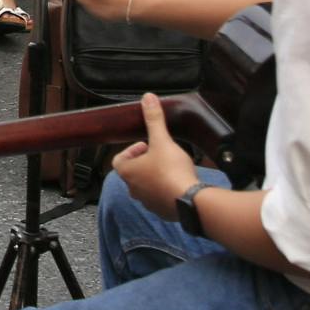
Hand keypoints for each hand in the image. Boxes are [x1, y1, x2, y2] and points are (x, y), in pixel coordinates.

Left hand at [111, 94, 196, 211]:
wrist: (189, 200)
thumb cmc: (171, 170)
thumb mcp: (162, 140)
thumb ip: (154, 119)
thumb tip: (147, 98)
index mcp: (127, 172)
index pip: (119, 160)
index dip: (131, 150)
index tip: (145, 144)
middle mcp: (133, 189)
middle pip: (132, 173)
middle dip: (144, 162)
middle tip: (158, 154)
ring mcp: (147, 202)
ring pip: (145, 187)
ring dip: (153, 177)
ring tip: (169, 167)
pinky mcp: (162, 211)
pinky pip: (159, 199)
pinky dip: (164, 191)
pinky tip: (178, 183)